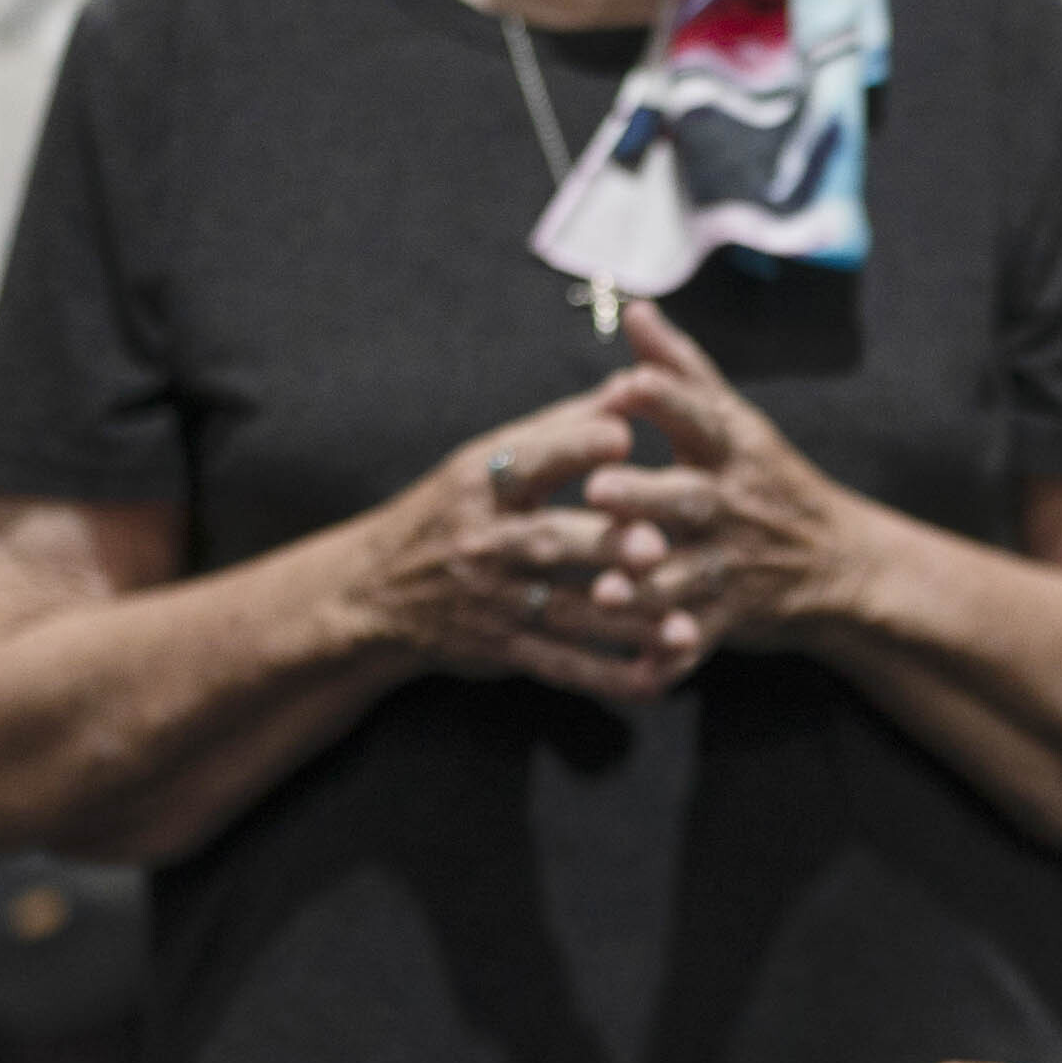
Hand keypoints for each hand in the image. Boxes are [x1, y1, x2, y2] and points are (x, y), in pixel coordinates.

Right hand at [357, 393, 686, 699]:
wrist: (376, 592)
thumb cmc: (453, 510)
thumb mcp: (487, 460)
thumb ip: (563, 428)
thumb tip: (632, 384)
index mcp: (480, 482)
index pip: (526, 460)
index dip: (573, 448)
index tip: (623, 437)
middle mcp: (485, 540)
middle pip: (549, 541)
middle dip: (604, 544)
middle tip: (657, 545)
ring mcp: (494, 600)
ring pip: (566, 613)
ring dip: (627, 622)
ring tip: (685, 628)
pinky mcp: (504, 650)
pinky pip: (564, 668)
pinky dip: (612, 677)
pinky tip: (662, 677)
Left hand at [572, 297, 873, 652]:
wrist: (843, 564)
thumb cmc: (769, 481)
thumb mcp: (736, 421)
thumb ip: (680, 367)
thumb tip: (634, 307)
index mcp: (733, 448)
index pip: (700, 414)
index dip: (664, 400)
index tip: (623, 387)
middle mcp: (733, 502)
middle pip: (687, 497)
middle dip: (644, 496)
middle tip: (597, 490)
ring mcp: (734, 562)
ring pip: (688, 572)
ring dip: (648, 582)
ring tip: (607, 590)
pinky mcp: (732, 614)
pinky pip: (701, 631)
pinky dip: (675, 646)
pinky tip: (643, 656)